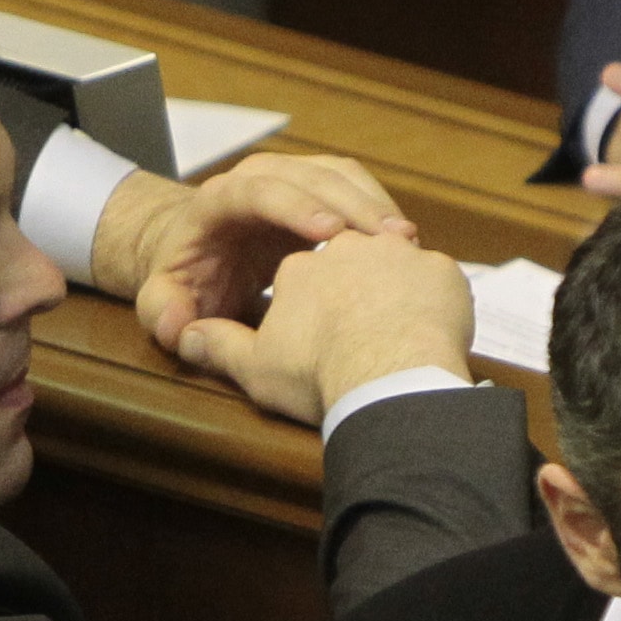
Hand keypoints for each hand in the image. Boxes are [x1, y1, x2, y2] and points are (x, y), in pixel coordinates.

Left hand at [101, 151, 412, 342]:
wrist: (203, 254)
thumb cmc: (189, 281)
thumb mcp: (166, 301)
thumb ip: (162, 313)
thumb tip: (177, 323)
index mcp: (220, 198)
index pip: (259, 190)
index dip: (296, 207)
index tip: (332, 234)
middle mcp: (260, 177)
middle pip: (311, 175)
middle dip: (352, 205)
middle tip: (389, 242)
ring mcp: (294, 178)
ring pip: (341, 175)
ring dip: (375, 205)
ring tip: (406, 244)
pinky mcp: (322, 187)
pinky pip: (357, 188)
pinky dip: (381, 210)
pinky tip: (403, 245)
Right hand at [168, 228, 473, 423]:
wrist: (387, 375)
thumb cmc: (319, 373)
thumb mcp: (255, 366)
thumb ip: (219, 346)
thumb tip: (182, 338)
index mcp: (296, 264)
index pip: (298, 266)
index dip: (303, 293)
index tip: (315, 329)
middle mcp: (345, 244)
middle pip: (344, 250)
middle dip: (348, 277)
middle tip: (357, 321)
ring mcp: (396, 252)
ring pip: (390, 250)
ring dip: (390, 275)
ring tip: (394, 312)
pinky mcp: (438, 268)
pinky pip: (433, 270)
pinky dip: (428, 291)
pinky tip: (429, 320)